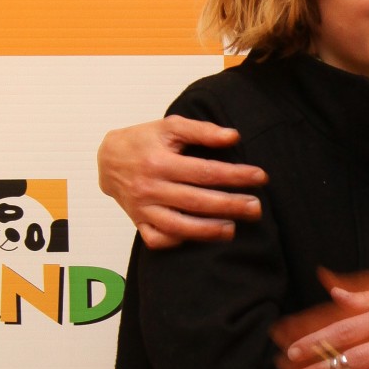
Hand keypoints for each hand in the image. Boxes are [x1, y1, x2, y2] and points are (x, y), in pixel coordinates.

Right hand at [98, 116, 266, 249]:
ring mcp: (143, 208)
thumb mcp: (169, 127)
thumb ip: (201, 130)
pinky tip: (197, 237)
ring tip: (233, 229)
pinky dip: (176, 242)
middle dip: (230, 206)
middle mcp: (151, 188)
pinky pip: (157, 239)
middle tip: (256, 208)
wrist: (107, 158)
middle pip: (197, 201)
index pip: (205, 171)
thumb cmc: (144, 141)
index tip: (261, 177)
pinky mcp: (138, 223)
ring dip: (208, 230)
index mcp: (160, 162)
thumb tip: (233, 137)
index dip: (236, 175)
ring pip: (178, 226)